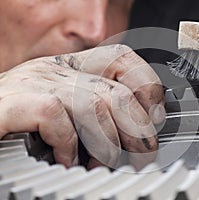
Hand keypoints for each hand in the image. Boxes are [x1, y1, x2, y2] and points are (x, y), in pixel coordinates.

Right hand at [0, 44, 164, 169]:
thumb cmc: (24, 119)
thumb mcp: (69, 109)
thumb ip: (98, 112)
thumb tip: (136, 130)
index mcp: (72, 67)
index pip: (122, 58)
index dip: (147, 86)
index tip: (156, 116)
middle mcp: (56, 69)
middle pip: (116, 90)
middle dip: (138, 129)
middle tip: (140, 155)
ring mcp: (35, 82)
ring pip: (93, 105)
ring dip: (106, 144)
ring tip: (100, 163)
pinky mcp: (15, 102)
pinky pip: (56, 116)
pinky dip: (68, 145)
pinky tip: (66, 159)